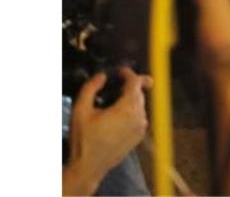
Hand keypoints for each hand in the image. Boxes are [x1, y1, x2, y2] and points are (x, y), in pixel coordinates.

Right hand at [65, 68, 151, 194]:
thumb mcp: (80, 110)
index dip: (129, 73)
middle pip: (140, 92)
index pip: (137, 82)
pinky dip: (131, 111)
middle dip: (129, 86)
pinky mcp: (140, 135)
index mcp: (127, 108)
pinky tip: (115, 117)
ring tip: (112, 104)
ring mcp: (141, 127)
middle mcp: (139, 116)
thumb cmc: (84, 139)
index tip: (120, 72)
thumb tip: (102, 76)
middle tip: (113, 87)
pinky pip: (139, 116)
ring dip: (130, 99)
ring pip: (140, 104)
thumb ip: (90, 88)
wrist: (89, 166)